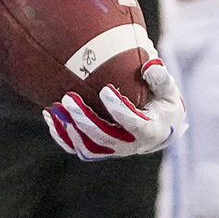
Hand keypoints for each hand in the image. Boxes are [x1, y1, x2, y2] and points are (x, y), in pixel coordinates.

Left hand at [46, 56, 184, 160]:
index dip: (118, 109)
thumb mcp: (169, 91)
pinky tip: (49, 115)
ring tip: (56, 107)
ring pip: (87, 148)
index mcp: (150, 132)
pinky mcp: (99, 151)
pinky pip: (76, 148)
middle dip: (84, 119)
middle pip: (103, 137)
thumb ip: (161, 79)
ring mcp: (112, 151)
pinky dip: (61, 135)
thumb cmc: (163, 104)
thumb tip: (151, 66)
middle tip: (69, 97)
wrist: (160, 129)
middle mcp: (130, 146)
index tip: (106, 89)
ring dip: (69, 129)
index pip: (133, 125)